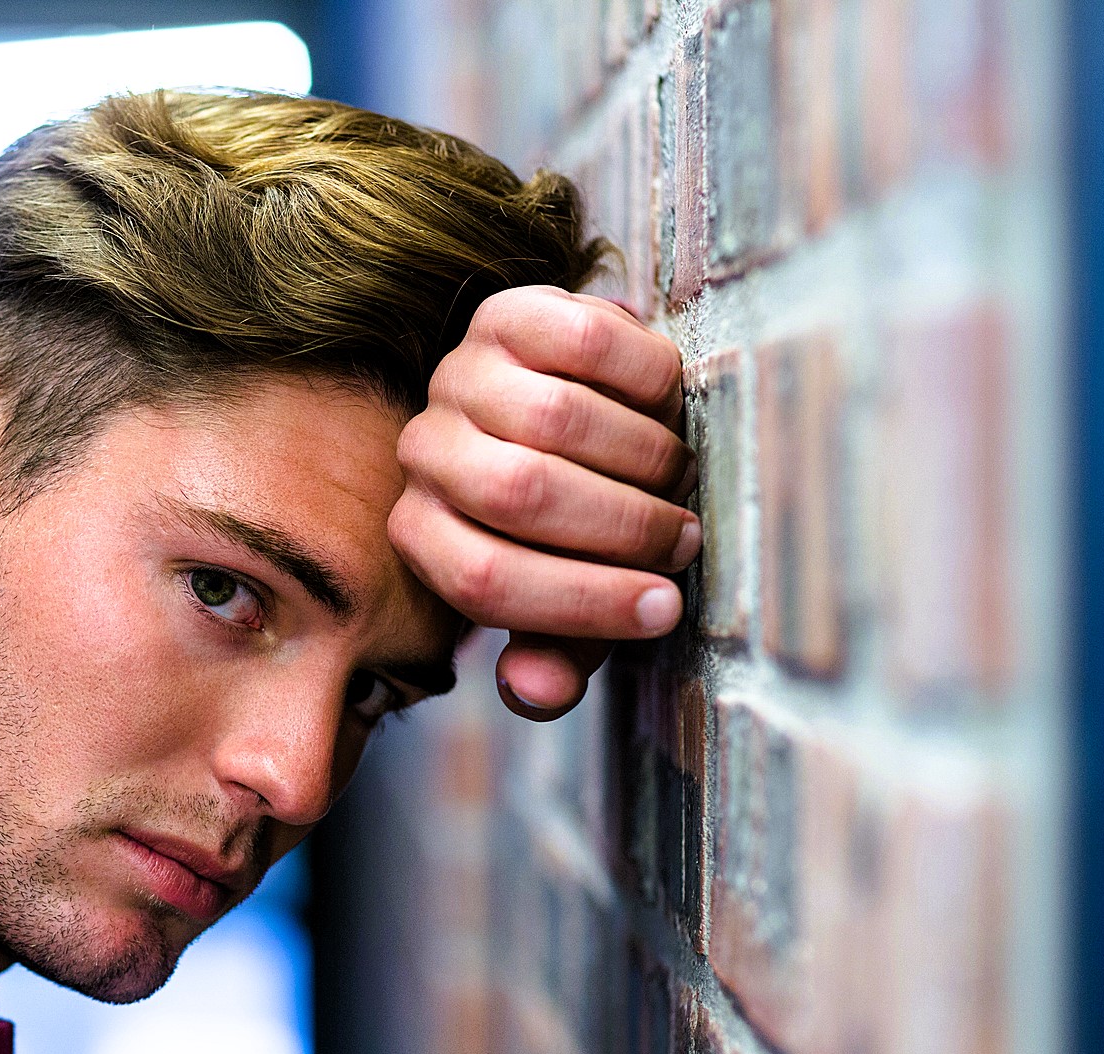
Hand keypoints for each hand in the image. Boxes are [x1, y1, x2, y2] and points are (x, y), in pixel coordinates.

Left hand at [387, 286, 695, 720]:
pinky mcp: (507, 312)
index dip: (582, 603)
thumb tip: (535, 690)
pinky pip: (589, 342)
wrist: (588, 409)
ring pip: (557, 420)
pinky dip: (647, 380)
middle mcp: (425, 450)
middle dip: (621, 528)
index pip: (484, 579)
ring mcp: (459, 374)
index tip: (665, 608)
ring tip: (677, 479)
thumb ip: (557, 650)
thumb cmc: (583, 525)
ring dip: (643, 458)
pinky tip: (668, 405)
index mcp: (420, 531)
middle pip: (519, 494)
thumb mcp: (573, 596)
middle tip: (683, 541)